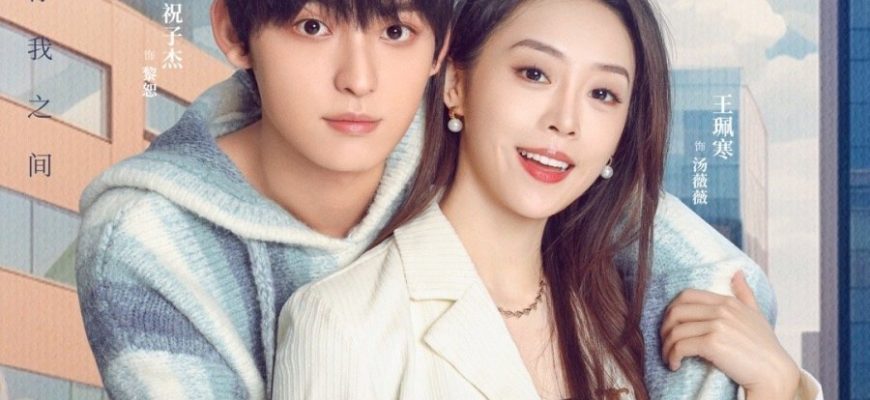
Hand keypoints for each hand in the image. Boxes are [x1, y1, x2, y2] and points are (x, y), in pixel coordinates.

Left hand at [660, 271, 800, 399]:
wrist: (775, 374)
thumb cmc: (765, 348)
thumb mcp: (756, 314)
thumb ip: (745, 293)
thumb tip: (737, 272)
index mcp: (727, 301)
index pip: (686, 295)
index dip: (672, 310)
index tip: (671, 325)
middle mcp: (721, 310)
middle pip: (676, 312)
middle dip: (665, 328)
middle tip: (666, 343)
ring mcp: (717, 325)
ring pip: (675, 331)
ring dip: (667, 347)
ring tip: (670, 358)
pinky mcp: (713, 343)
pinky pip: (680, 346)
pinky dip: (672, 356)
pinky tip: (675, 365)